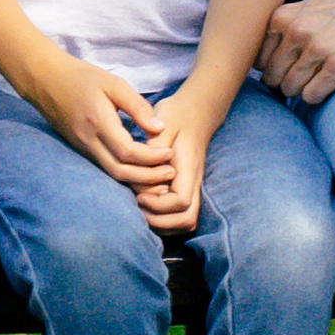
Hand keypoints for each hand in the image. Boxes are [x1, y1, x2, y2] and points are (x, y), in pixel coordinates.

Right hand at [26, 47, 164, 185]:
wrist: (47, 80)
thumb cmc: (82, 77)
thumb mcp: (114, 83)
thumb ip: (137, 106)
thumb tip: (159, 128)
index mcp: (99, 123)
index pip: (128, 152)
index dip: (151, 158)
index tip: (170, 153)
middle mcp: (90, 141)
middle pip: (120, 172)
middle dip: (148, 178)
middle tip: (171, 173)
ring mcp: (84, 148)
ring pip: (112, 174)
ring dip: (138, 181)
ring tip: (161, 178)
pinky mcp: (82, 150)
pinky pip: (106, 168)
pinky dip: (125, 174)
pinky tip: (141, 172)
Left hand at [130, 94, 209, 232]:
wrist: (195, 111)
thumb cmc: (178, 115)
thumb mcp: (165, 122)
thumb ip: (155, 145)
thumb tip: (145, 166)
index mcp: (188, 168)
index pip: (181, 201)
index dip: (159, 205)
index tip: (140, 195)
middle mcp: (193, 182)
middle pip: (188, 219)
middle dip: (161, 222)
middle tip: (139, 206)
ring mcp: (191, 186)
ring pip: (187, 221)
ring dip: (164, 223)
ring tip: (142, 208)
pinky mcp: (185, 187)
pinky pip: (181, 214)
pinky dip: (166, 219)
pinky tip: (148, 205)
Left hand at [259, 0, 334, 106]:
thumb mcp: (309, 7)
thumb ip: (285, 26)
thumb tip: (262, 56)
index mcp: (284, 17)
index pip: (259, 58)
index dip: (271, 68)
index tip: (285, 69)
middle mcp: (296, 32)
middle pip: (273, 77)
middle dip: (284, 82)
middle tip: (301, 79)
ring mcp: (317, 48)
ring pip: (290, 89)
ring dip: (301, 90)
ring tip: (316, 80)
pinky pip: (312, 95)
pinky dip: (317, 95)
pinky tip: (327, 85)